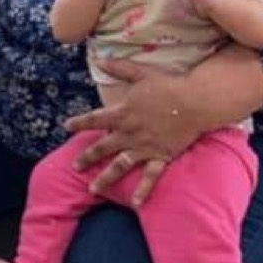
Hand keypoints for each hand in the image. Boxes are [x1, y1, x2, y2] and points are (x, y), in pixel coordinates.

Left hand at [65, 59, 198, 204]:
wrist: (195, 102)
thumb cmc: (168, 86)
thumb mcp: (141, 73)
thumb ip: (119, 68)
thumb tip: (100, 59)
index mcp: (122, 113)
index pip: (94, 120)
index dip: (79, 123)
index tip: (66, 127)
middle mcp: (129, 133)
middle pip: (102, 147)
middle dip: (87, 157)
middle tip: (74, 166)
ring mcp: (145, 147)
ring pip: (120, 165)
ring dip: (105, 178)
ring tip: (92, 189)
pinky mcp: (161, 156)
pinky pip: (150, 176)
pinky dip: (143, 190)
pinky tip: (134, 203)